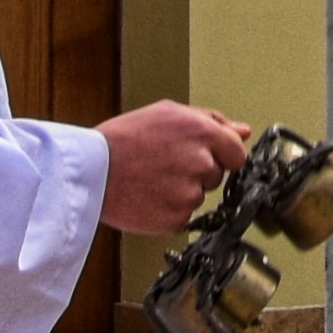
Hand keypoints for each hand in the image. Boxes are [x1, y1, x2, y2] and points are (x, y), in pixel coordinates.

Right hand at [99, 100, 253, 235]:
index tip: (203, 157)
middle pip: (216, 176)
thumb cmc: (124, 139)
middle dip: (198, 172)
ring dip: (182, 192)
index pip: (237, 154)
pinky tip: (149, 197)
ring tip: (153, 180)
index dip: (221, 156)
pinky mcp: (176, 219)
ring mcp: (190, 194)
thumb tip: (242, 131)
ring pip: (199, 196)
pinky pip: (184, 216)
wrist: (90, 171)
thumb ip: (212, 120)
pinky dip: (169, 210)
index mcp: (203, 133)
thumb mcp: (168, 113)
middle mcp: (202, 164)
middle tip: (166, 166)